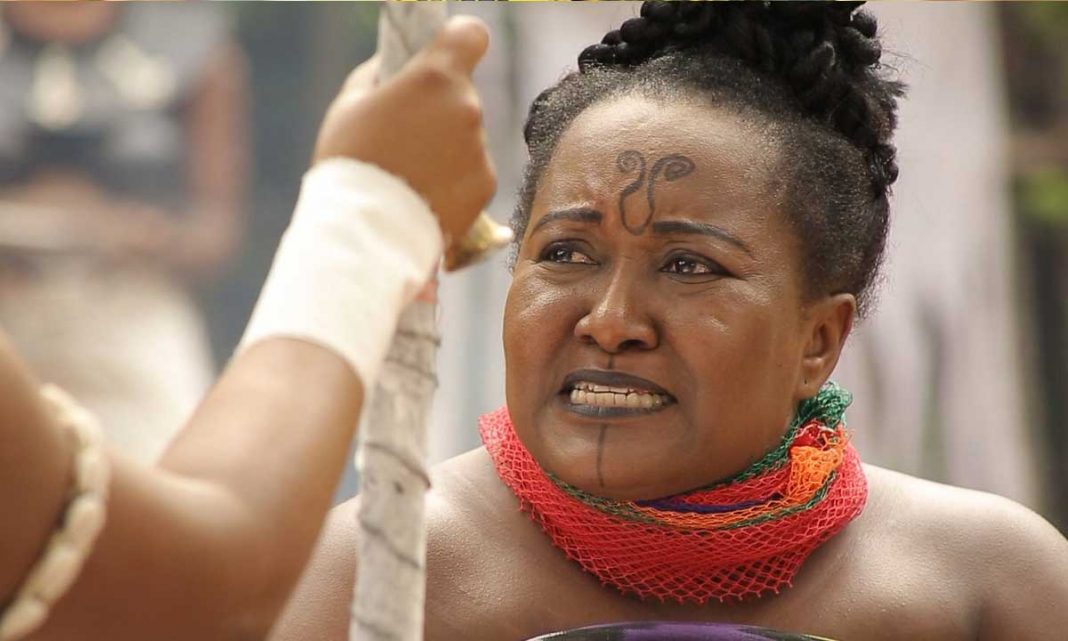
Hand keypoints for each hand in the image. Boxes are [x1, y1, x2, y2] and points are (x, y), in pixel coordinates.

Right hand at [313, 16, 495, 243]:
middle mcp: (467, 107)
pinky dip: (454, 180)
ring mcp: (479, 148)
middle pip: (461, 94)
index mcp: (435, 77)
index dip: (459, 41)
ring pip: (466, 136)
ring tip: (410, 173)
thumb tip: (392, 68)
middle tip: (405, 134)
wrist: (369, 232)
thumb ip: (378, 77)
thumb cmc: (351, 163)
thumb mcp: (349, 106)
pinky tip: (424, 194)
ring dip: (446, 147)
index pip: (470, 35)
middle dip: (439, 107)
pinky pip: (472, 171)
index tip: (446, 52)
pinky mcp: (486, 184)